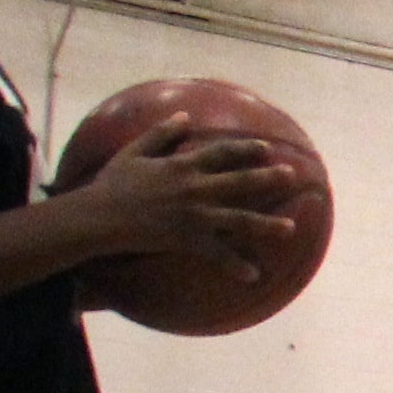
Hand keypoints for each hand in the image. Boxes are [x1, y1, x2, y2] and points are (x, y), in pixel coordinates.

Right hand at [64, 124, 296, 277]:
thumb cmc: (113, 184)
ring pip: (239, 219)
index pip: (223, 153)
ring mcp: (195, 216)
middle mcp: (195, 189)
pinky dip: (235, 266)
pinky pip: (216, 255)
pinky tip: (254, 275)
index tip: (267, 147)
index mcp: (183, 166)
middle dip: (268, 179)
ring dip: (266, 224)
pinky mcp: (188, 239)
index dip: (246, 149)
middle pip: (240, 182)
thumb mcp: (135, 153)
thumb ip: (161, 134)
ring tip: (291, 228)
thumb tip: (184, 117)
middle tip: (293, 176)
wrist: (99, 217)